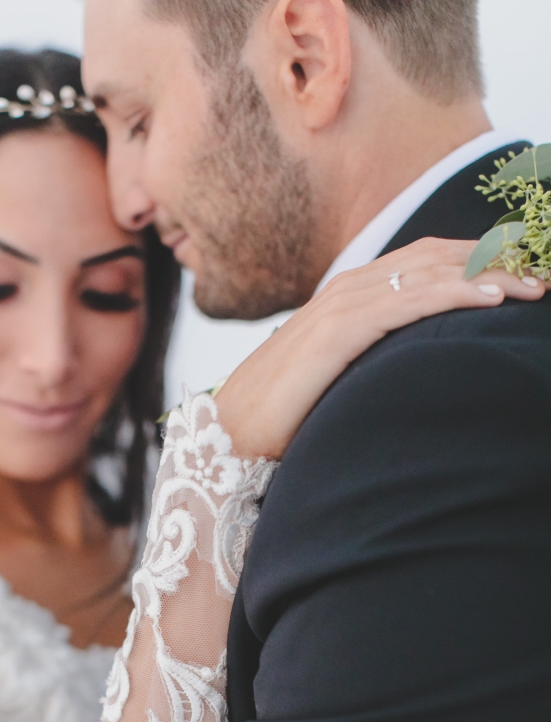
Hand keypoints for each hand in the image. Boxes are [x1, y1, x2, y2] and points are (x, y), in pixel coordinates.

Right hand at [216, 237, 547, 459]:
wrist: (227, 438)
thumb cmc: (280, 418)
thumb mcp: (335, 378)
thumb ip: (369, 361)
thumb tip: (407, 372)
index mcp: (348, 298)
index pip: (424, 263)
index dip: (476, 263)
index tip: (522, 276)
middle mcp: (346, 291)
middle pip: (435, 259)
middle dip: (494, 262)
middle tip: (543, 277)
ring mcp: (340, 308)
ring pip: (428, 274)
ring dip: (489, 275)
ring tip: (535, 285)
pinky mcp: (336, 334)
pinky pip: (406, 303)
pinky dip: (454, 295)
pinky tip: (492, 299)